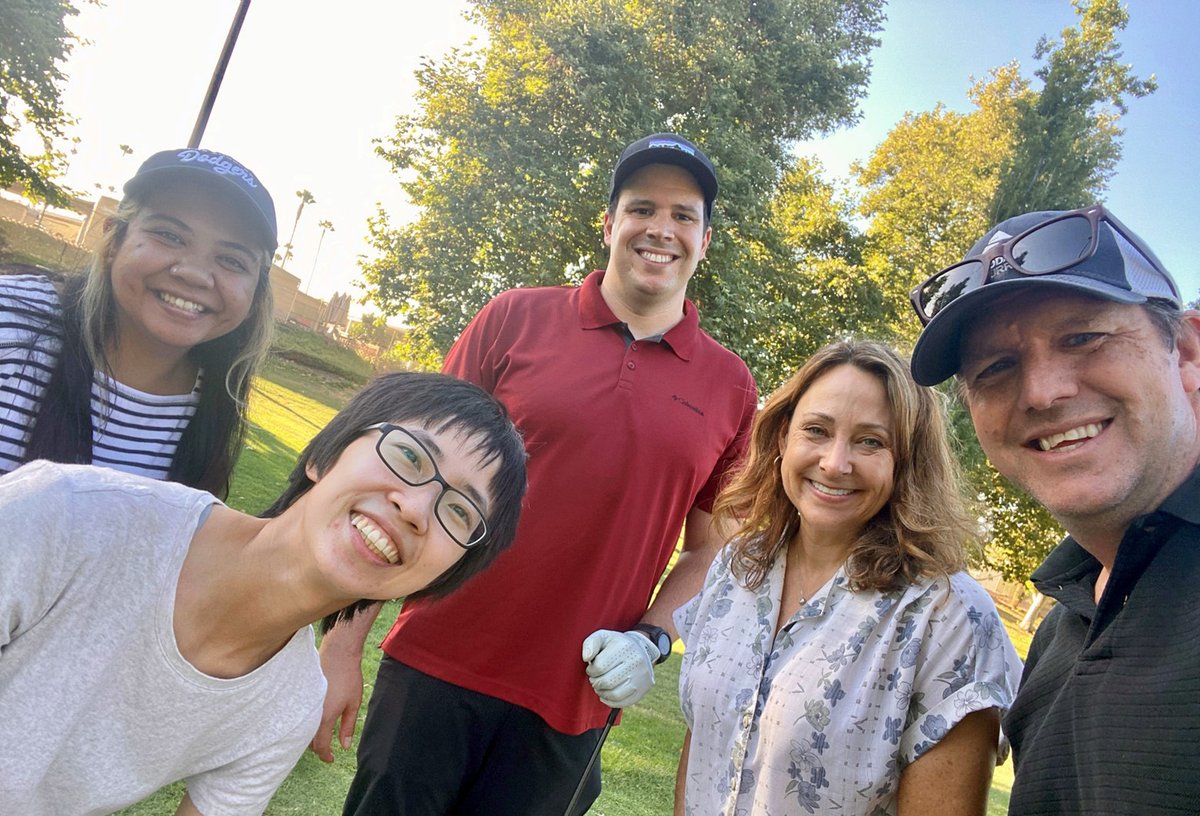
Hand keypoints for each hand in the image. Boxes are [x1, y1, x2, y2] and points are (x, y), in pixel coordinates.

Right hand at [309, 643, 364, 762]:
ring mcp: (304, 704)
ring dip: (310, 736)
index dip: (325, 756)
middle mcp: (311, 713)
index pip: (320, 746)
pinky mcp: (301, 696)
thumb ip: (347, 727)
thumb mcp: (354, 703)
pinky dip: (305, 724)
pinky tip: (313, 722)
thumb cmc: (348, 677)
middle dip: (317, 748)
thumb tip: (343, 746)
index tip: (331, 759)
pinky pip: (299, 717)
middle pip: (309, 740)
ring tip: (321, 737)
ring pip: (302, 729)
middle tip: (327, 749)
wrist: (337, 654)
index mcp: (325, 717)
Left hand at [581, 629, 658, 707]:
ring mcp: (641, 677)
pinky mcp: (643, 689)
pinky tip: (607, 694)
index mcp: (624, 647)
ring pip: (614, 695)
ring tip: (600, 686)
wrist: (641, 649)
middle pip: (607, 682)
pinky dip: (610, 701)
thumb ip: (590, 644)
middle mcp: (636, 662)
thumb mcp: (602, 637)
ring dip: (602, 693)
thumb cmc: (616, 645)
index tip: (592, 668)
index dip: (591, 670)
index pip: (599, 667)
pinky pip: (623, 702)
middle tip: (594, 679)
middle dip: (595, 683)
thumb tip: (586, 658)